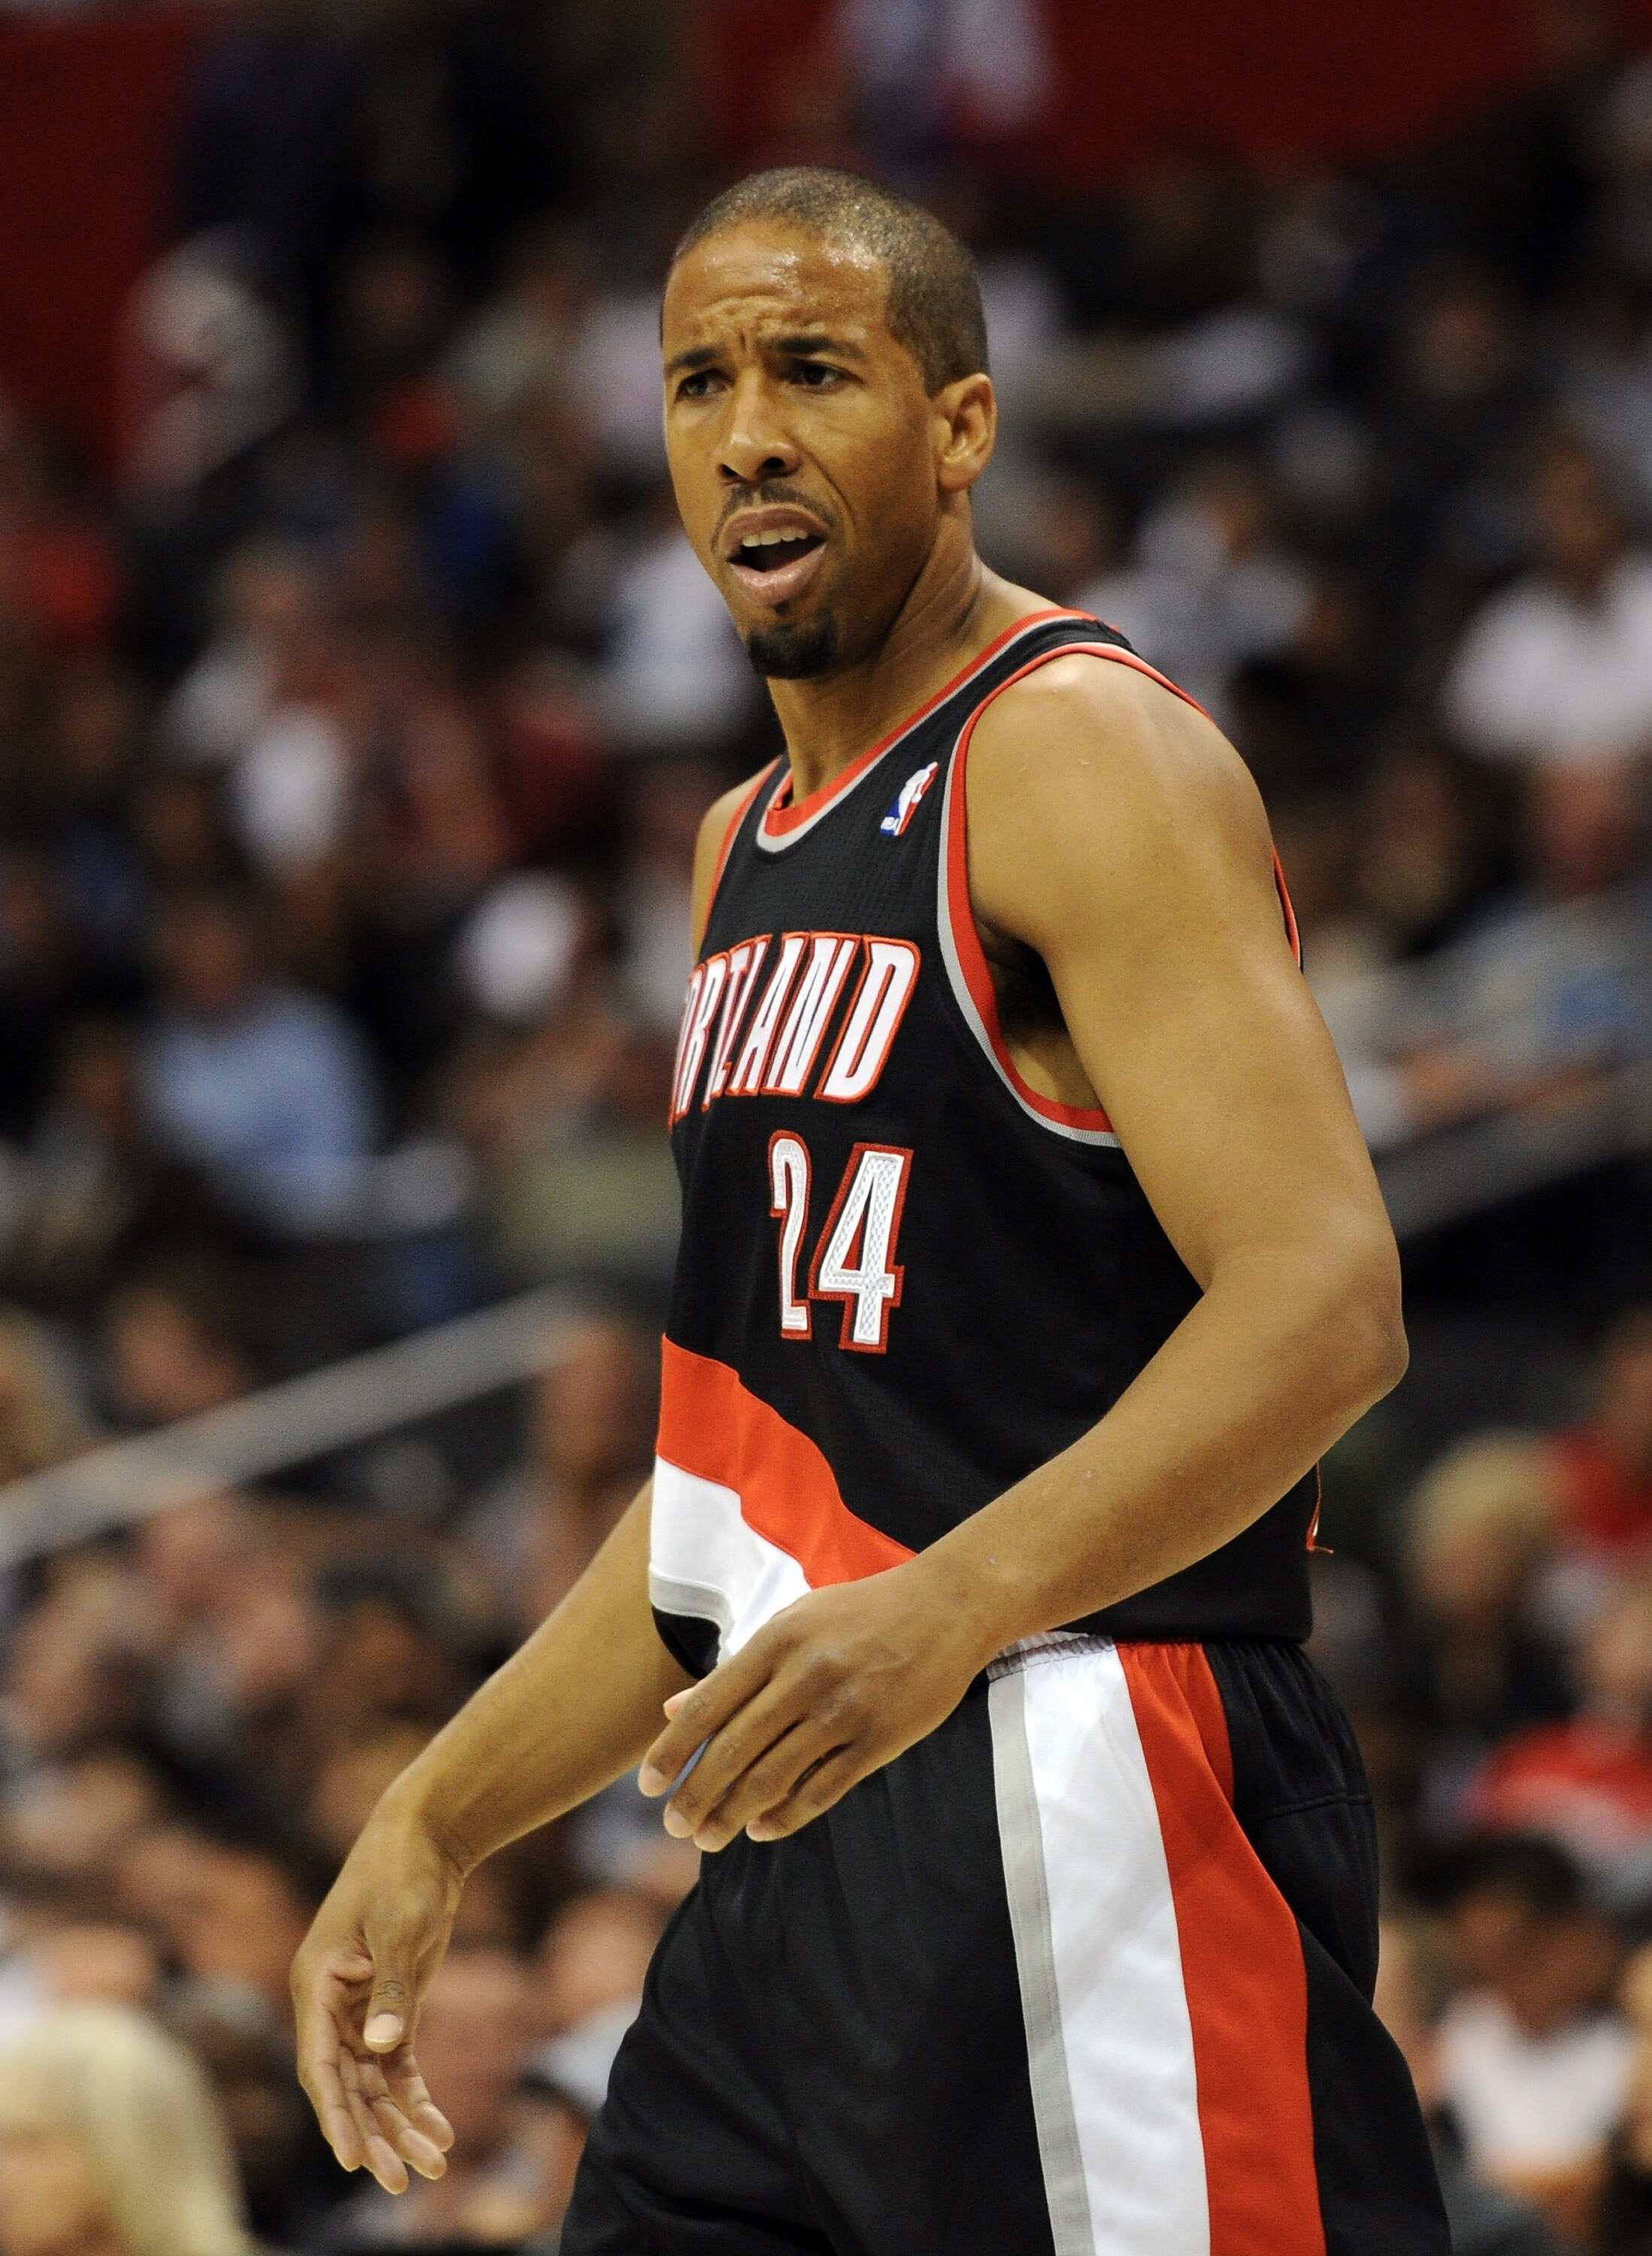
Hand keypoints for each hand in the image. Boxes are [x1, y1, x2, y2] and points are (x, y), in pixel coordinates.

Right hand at [291, 1796, 465, 2192]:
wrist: (427, 1837)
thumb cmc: (403, 1873)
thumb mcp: (399, 1928)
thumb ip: (389, 1988)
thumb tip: (381, 2048)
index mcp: (316, 1985)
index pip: (320, 2065)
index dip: (335, 2114)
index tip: (354, 2158)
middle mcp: (330, 2006)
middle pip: (345, 2086)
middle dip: (371, 2135)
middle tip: (397, 2184)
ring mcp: (359, 2009)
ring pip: (372, 2084)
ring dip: (398, 2125)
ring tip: (430, 2168)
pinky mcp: (390, 2007)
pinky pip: (397, 2066)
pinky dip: (415, 2098)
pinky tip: (438, 2131)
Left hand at [636, 1562, 986, 1850]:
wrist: (946, 1605)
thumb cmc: (860, 1614)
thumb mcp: (794, 1624)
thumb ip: (736, 1670)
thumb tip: (674, 1708)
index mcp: (777, 1640)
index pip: (707, 1705)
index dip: (672, 1750)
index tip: (646, 1787)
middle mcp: (806, 1674)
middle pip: (733, 1749)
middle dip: (695, 1795)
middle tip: (673, 1827)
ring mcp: (845, 1708)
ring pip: (773, 1776)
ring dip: (732, 1815)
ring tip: (708, 1838)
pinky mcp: (881, 1738)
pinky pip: (823, 1789)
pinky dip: (786, 1816)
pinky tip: (761, 1830)